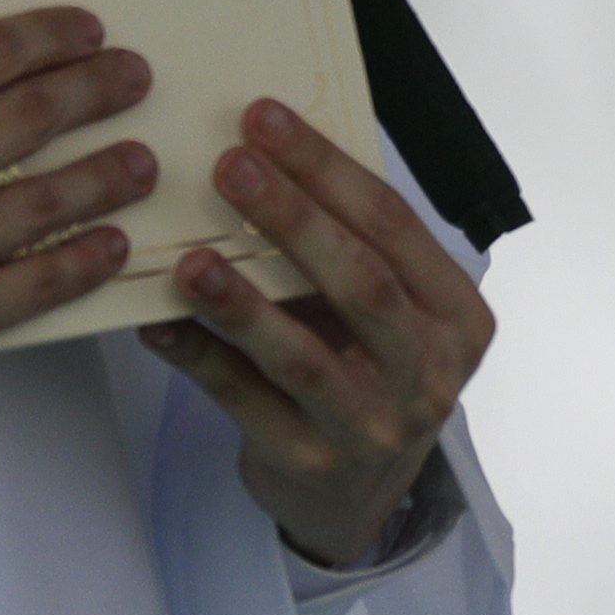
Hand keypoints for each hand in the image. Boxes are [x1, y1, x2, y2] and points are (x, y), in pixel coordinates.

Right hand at [0, 7, 157, 430]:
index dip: (52, 36)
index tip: (89, 31)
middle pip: (39, 113)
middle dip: (100, 88)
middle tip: (134, 78)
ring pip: (58, 196)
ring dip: (112, 173)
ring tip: (140, 162)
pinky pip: (48, 279)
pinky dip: (91, 256)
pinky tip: (114, 242)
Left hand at [140, 99, 494, 566]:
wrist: (359, 496)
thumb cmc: (368, 370)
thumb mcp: (390, 314)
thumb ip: (350, 250)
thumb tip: (263, 157)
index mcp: (456, 313)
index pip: (393, 224)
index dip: (327, 168)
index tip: (265, 118)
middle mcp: (428, 370)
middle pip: (361, 282)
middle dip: (293, 218)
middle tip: (231, 165)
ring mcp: (373, 425)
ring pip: (304, 355)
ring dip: (243, 301)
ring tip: (190, 258)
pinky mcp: (311, 463)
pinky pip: (246, 403)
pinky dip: (200, 358)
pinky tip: (157, 323)